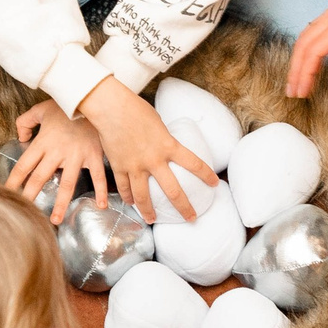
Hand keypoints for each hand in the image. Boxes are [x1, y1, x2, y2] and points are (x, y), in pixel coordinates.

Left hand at [14, 100, 109, 222]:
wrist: (93, 97)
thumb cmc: (67, 104)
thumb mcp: (41, 109)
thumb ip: (25, 121)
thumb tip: (20, 136)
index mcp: (44, 142)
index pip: (24, 165)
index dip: (14, 180)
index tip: (7, 194)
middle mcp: (58, 152)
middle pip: (40, 178)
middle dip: (30, 196)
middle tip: (24, 212)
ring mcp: (77, 155)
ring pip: (67, 184)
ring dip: (60, 203)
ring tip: (55, 220)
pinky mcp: (94, 155)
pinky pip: (97, 176)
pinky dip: (101, 191)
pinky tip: (101, 205)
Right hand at [77, 81, 216, 220]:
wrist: (112, 108)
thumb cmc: (136, 109)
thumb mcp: (158, 123)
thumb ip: (163, 139)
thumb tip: (164, 147)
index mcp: (168, 145)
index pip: (194, 163)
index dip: (206, 175)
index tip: (214, 184)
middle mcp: (154, 160)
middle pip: (173, 191)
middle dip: (184, 207)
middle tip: (191, 218)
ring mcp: (135, 166)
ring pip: (144, 197)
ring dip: (149, 211)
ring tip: (152, 220)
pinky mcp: (119, 167)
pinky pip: (124, 187)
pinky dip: (127, 197)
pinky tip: (130, 202)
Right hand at [285, 0, 327, 97]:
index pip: (316, 50)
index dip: (307, 73)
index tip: (303, 91)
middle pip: (304, 43)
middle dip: (295, 68)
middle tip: (292, 91)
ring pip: (306, 34)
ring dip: (298, 57)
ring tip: (296, 78)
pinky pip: (314, 27)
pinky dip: (306, 45)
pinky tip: (309, 55)